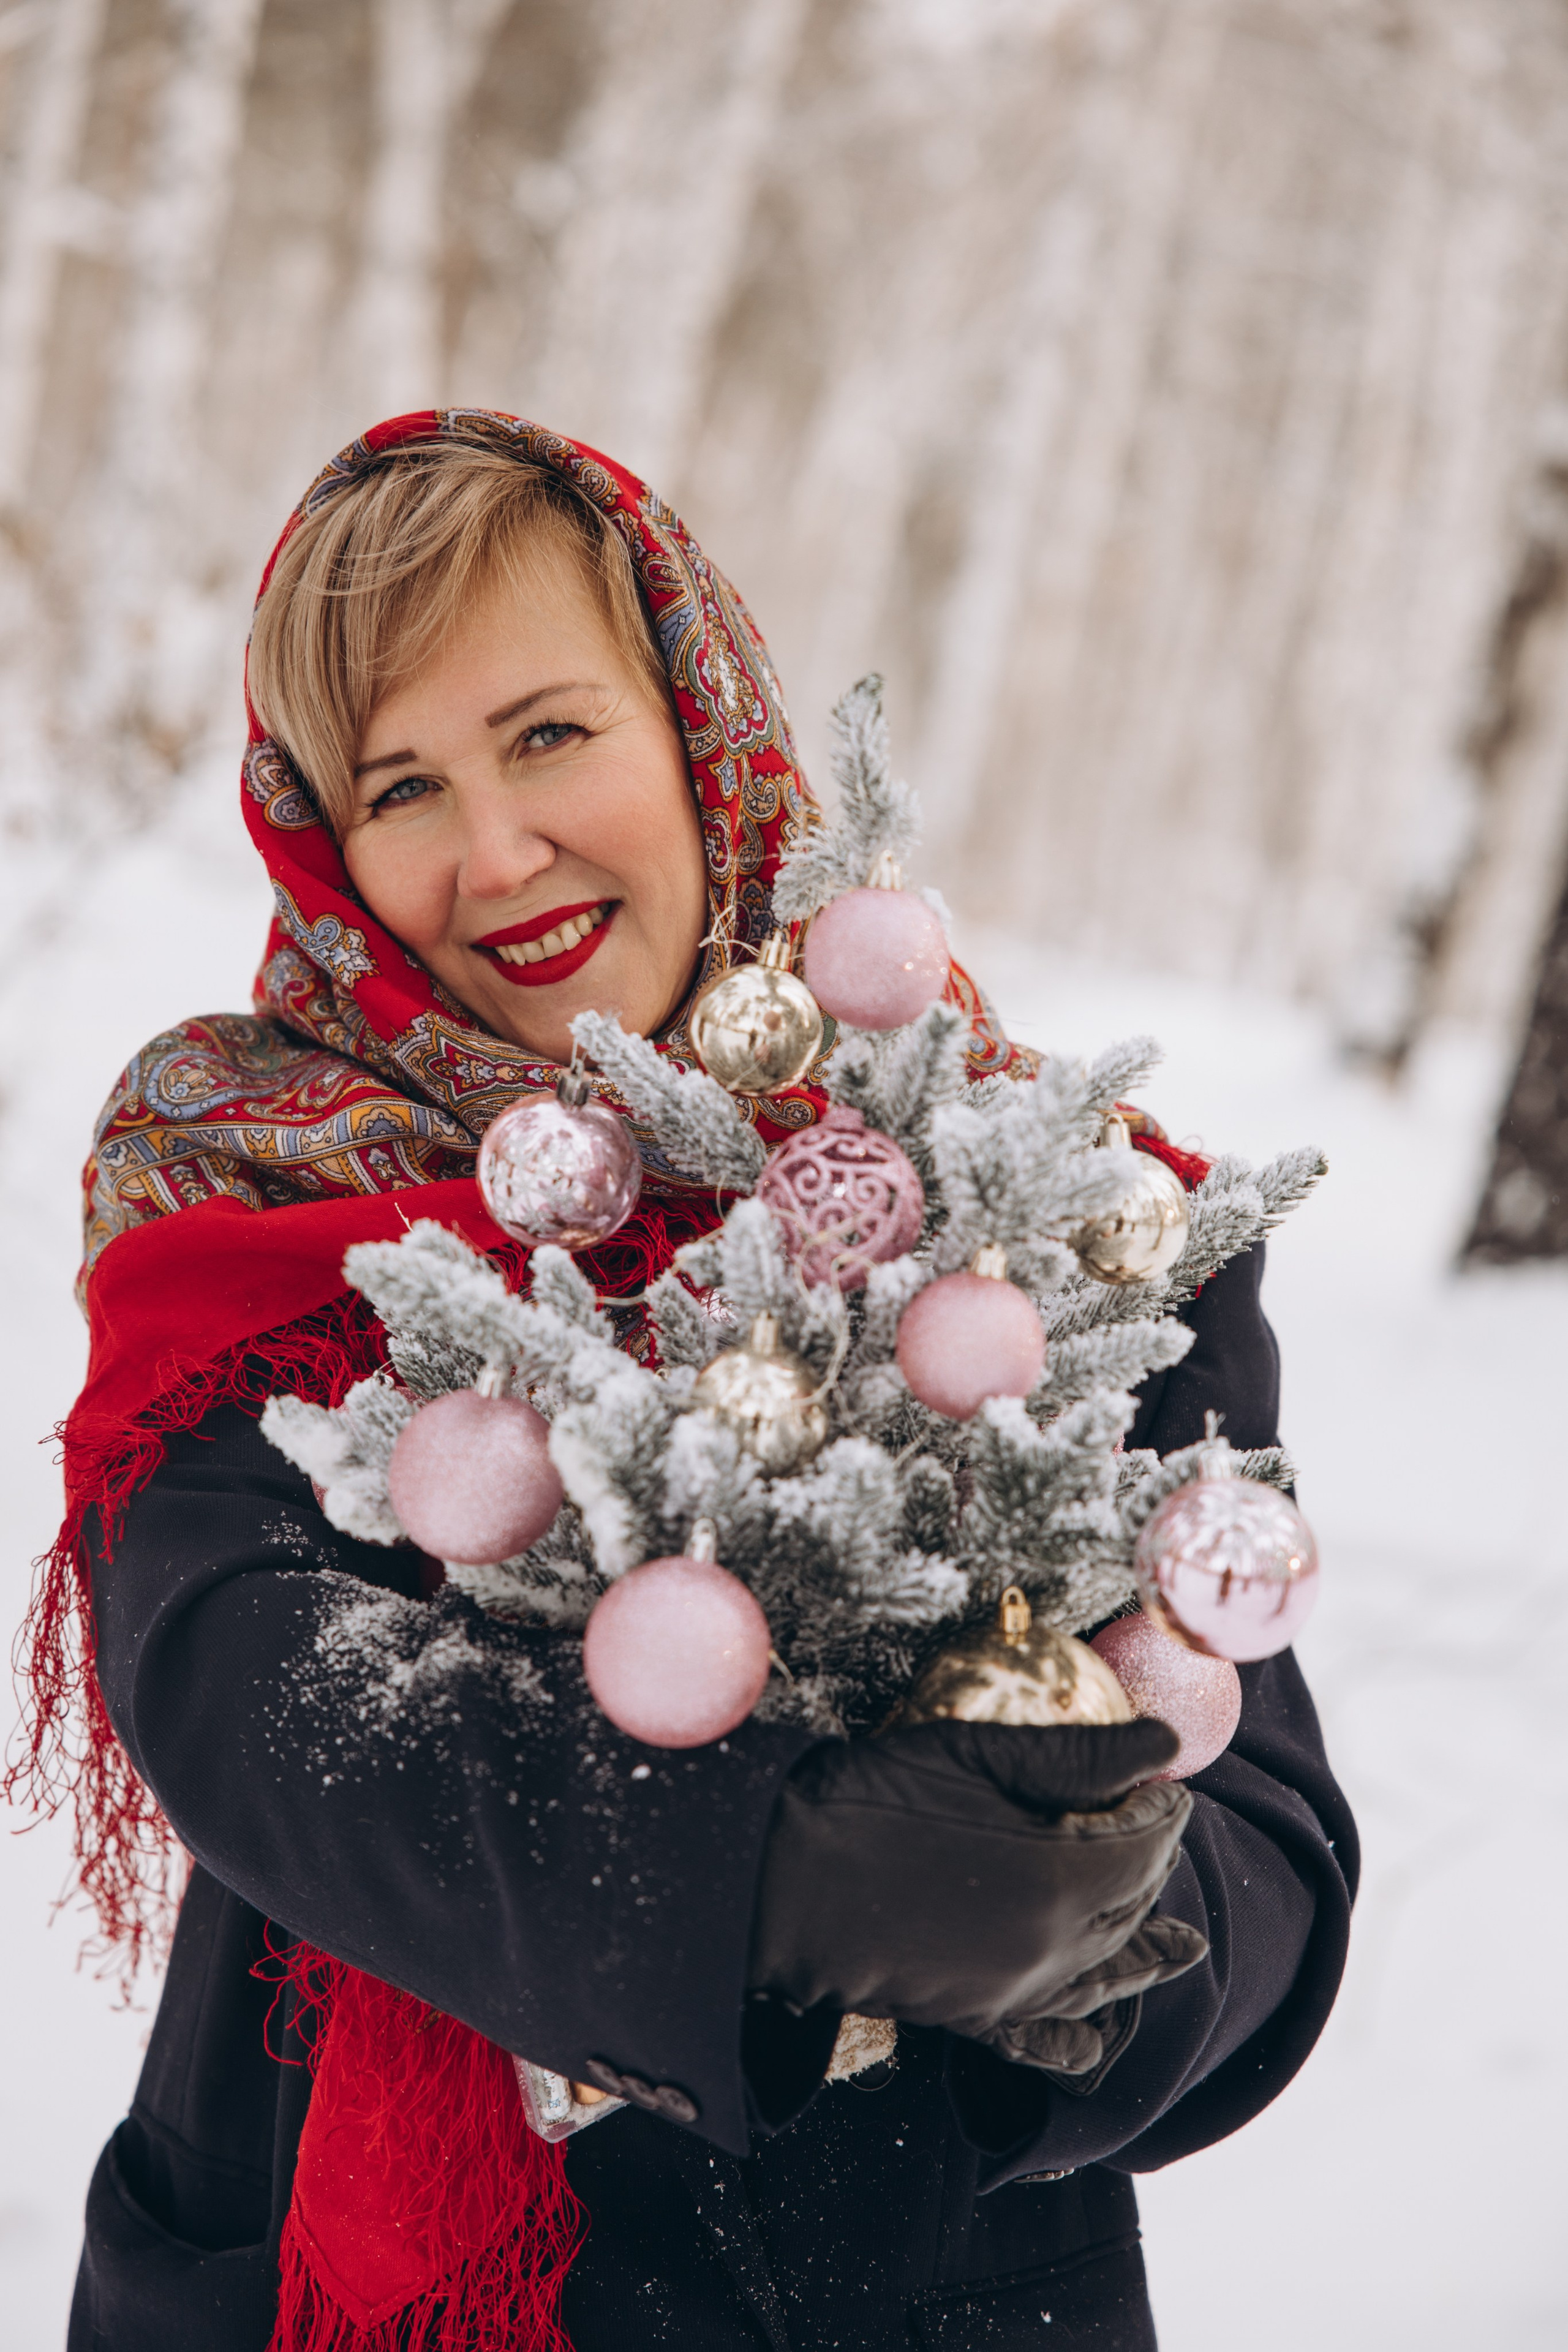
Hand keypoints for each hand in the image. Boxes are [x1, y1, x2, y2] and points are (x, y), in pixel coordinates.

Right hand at [747, 1718, 1206, 2036]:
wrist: (783, 1878)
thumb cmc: (874, 1801)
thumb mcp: (978, 1755)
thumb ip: (1081, 1757)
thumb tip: (1166, 1747)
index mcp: (1061, 1878)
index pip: (1147, 1843)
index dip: (1163, 1807)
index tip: (1165, 1781)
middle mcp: (1053, 1947)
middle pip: (1132, 1904)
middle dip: (1153, 1863)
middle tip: (1155, 1825)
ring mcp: (1015, 1990)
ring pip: (1105, 1973)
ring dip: (1145, 1951)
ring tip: (1185, 1949)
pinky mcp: (973, 2016)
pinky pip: (1046, 2040)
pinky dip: (1081, 2040)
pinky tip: (1096, 2037)